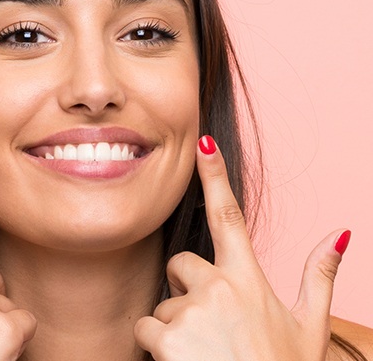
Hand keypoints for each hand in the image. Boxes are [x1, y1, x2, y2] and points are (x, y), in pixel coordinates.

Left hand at [134, 135, 348, 360]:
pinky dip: (156, 344)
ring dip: (175, 324)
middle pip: (181, 264)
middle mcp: (218, 286)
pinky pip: (146, 327)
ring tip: (203, 352)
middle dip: (188, 287)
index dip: (216, 176)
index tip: (205, 144)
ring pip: (164, 302)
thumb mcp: (310, 327)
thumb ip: (320, 276)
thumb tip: (339, 235)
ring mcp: (192, 311)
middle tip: (210, 324)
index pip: (228, 214)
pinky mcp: (168, 338)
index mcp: (249, 278)